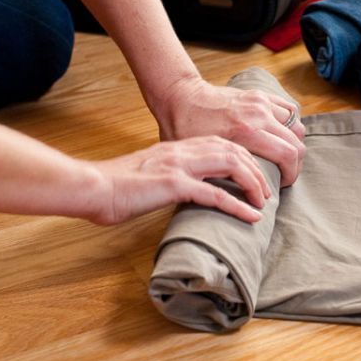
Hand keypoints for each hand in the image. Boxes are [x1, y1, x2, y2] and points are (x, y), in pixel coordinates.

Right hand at [87, 136, 269, 224]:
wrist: (93, 187)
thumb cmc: (116, 185)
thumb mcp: (151, 173)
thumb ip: (172, 174)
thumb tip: (188, 188)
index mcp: (178, 147)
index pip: (223, 144)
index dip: (245, 158)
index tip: (256, 176)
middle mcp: (183, 151)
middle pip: (234, 151)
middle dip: (256, 170)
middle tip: (267, 191)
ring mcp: (179, 166)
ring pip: (230, 166)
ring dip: (253, 184)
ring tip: (264, 202)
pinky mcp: (173, 185)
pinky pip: (214, 194)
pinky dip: (237, 205)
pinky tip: (251, 216)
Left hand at [155, 78, 306, 186]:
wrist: (181, 97)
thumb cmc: (185, 128)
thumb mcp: (201, 156)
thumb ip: (223, 172)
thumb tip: (236, 197)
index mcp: (246, 131)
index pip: (288, 155)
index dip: (290, 175)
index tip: (281, 185)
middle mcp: (259, 115)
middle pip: (297, 144)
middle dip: (294, 165)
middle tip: (283, 176)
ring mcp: (261, 102)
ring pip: (296, 127)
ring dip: (294, 144)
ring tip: (282, 157)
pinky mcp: (260, 95)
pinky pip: (289, 110)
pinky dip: (290, 125)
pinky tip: (282, 136)